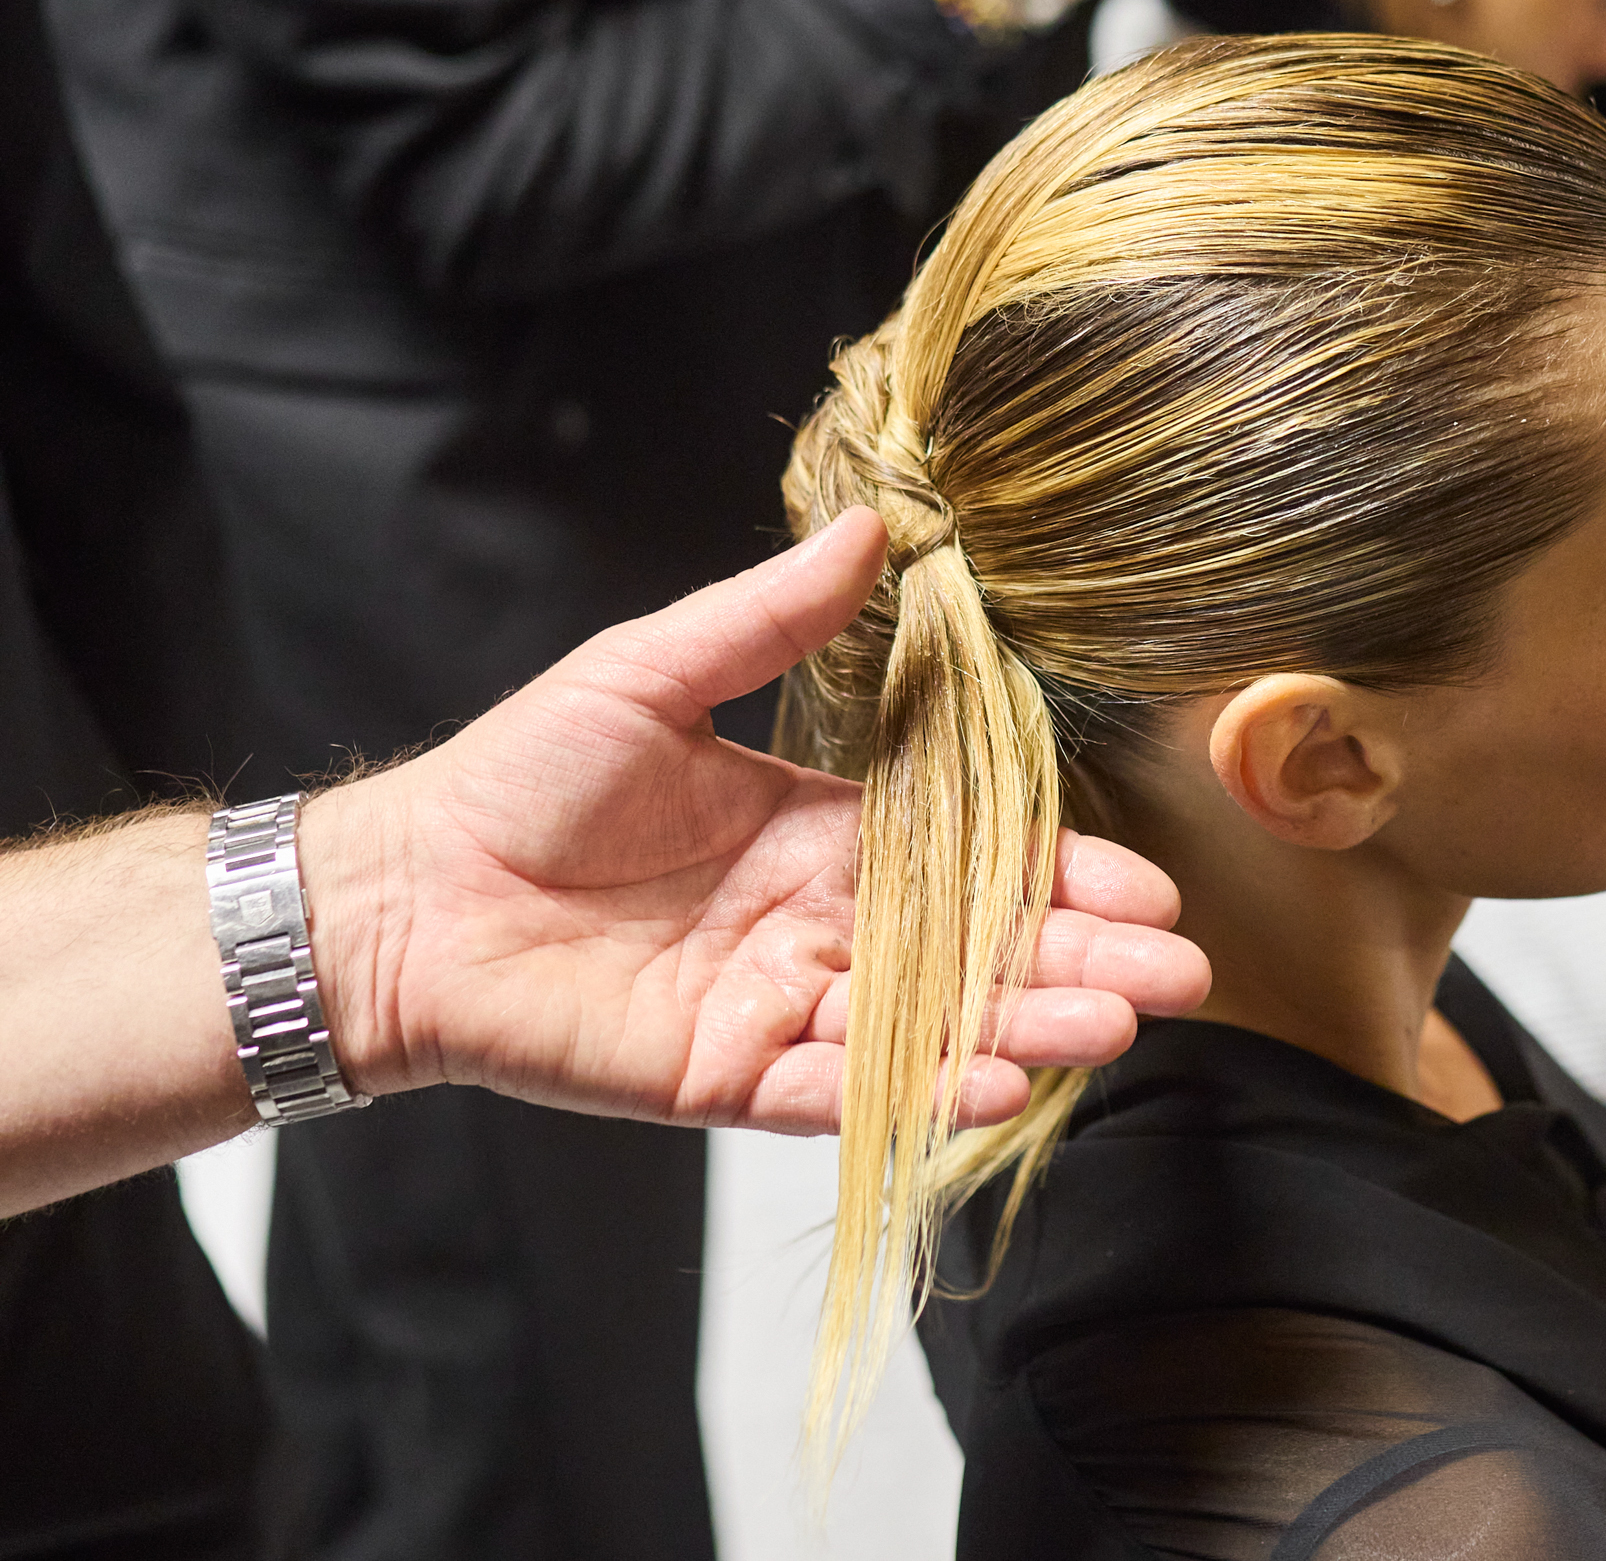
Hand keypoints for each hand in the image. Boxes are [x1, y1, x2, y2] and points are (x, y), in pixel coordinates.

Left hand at [306, 508, 1208, 1133]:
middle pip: (977, 953)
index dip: (1062, 876)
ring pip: (929, 1027)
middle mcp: (822, 927)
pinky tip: (997, 1084)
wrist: (405, 891)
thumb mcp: (651, 672)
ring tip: (1115, 1028)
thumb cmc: (523, 775)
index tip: (1148, 887)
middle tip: (1180, 978)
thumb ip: (765, 619)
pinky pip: (839, 1093)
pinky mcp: (727, 1077)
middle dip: (1080, 965)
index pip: (973, 861)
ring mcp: (782, 1008)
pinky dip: (916, 1094)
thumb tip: (874, 530)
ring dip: (1025, 1031)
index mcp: (823, 834)